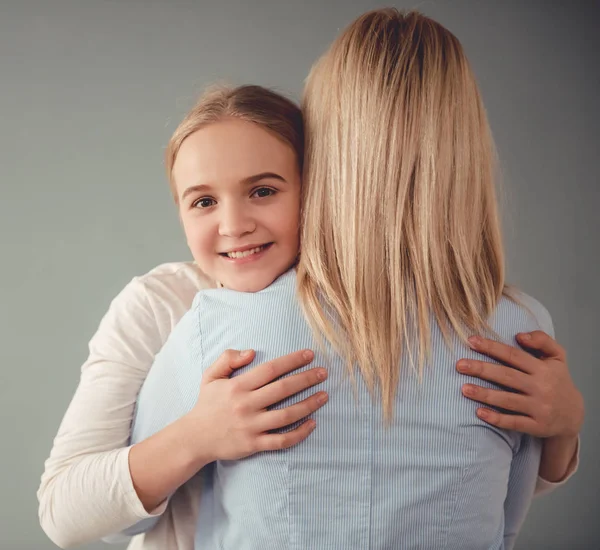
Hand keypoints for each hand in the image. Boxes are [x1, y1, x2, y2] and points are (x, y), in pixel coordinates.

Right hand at [185, 348, 327, 463]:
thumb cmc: (207, 404)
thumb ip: (228, 358)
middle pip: (283, 389)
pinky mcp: (254, 444)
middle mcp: (246, 405)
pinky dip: (299, 433)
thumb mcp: (211, 376)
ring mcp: (251, 426)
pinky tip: (312, 423)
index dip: (292, 360)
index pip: (270, 369)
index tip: (309, 354)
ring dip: (309, 404)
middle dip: (306, 379)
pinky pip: (281, 440)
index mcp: (237, 386)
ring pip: (287, 415)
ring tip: (324, 395)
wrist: (194, 438)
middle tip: (324, 372)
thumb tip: (251, 352)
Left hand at [456, 331, 583, 437]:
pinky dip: (497, 419)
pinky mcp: (536, 426)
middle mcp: (541, 388)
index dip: (491, 347)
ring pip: (507, 400)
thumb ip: (542, 340)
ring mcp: (539, 408)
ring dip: (484, 394)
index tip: (471, 341)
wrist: (573, 415)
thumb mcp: (557, 357)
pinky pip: (514, 422)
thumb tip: (519, 335)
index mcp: (543, 369)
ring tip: (464, 389)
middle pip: (506, 376)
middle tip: (459, 365)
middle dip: (482, 369)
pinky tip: (479, 413)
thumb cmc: (557, 380)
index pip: (513, 355)